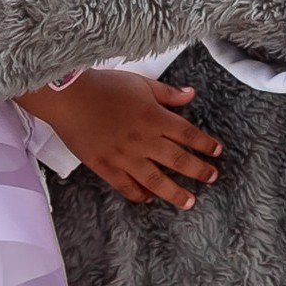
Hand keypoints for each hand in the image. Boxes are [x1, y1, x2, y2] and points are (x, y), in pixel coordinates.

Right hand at [23, 72, 223, 207]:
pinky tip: (150, 199)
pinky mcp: (105, 166)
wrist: (68, 97)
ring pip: (155, 180)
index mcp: (154, 117)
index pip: (188, 134)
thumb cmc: (104, 86)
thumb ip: (167, 93)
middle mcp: (143, 140)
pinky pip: (126, 186)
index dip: (205, 144)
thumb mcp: (140, 83)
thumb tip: (191, 94)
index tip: (217, 152)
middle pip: (178, 160)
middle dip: (198, 171)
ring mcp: (124, 156)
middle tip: (212, 178)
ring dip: (175, 193)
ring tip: (189, 202)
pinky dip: (140, 195)